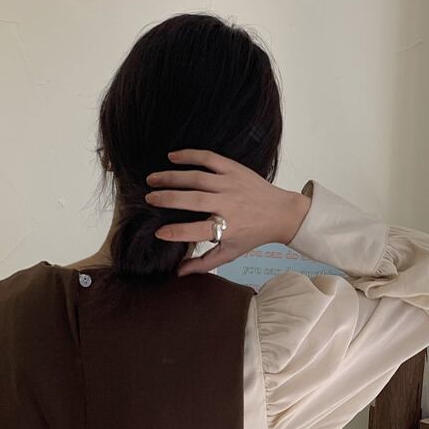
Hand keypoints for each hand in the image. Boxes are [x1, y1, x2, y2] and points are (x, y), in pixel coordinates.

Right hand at [145, 148, 311, 275]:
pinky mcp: (234, 169)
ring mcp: (231, 184)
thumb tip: (179, 273)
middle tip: (148, 198)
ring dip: (171, 177)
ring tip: (152, 179)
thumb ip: (204, 263)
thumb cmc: (252, 235)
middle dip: (167, 198)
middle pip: (192, 200)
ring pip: (196, 177)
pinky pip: (209, 159)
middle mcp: (228, 204)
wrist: (280, 213)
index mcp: (228, 228)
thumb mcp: (230, 253)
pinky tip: (172, 157)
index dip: (177, 232)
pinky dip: (189, 155)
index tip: (158, 232)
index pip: (197, 230)